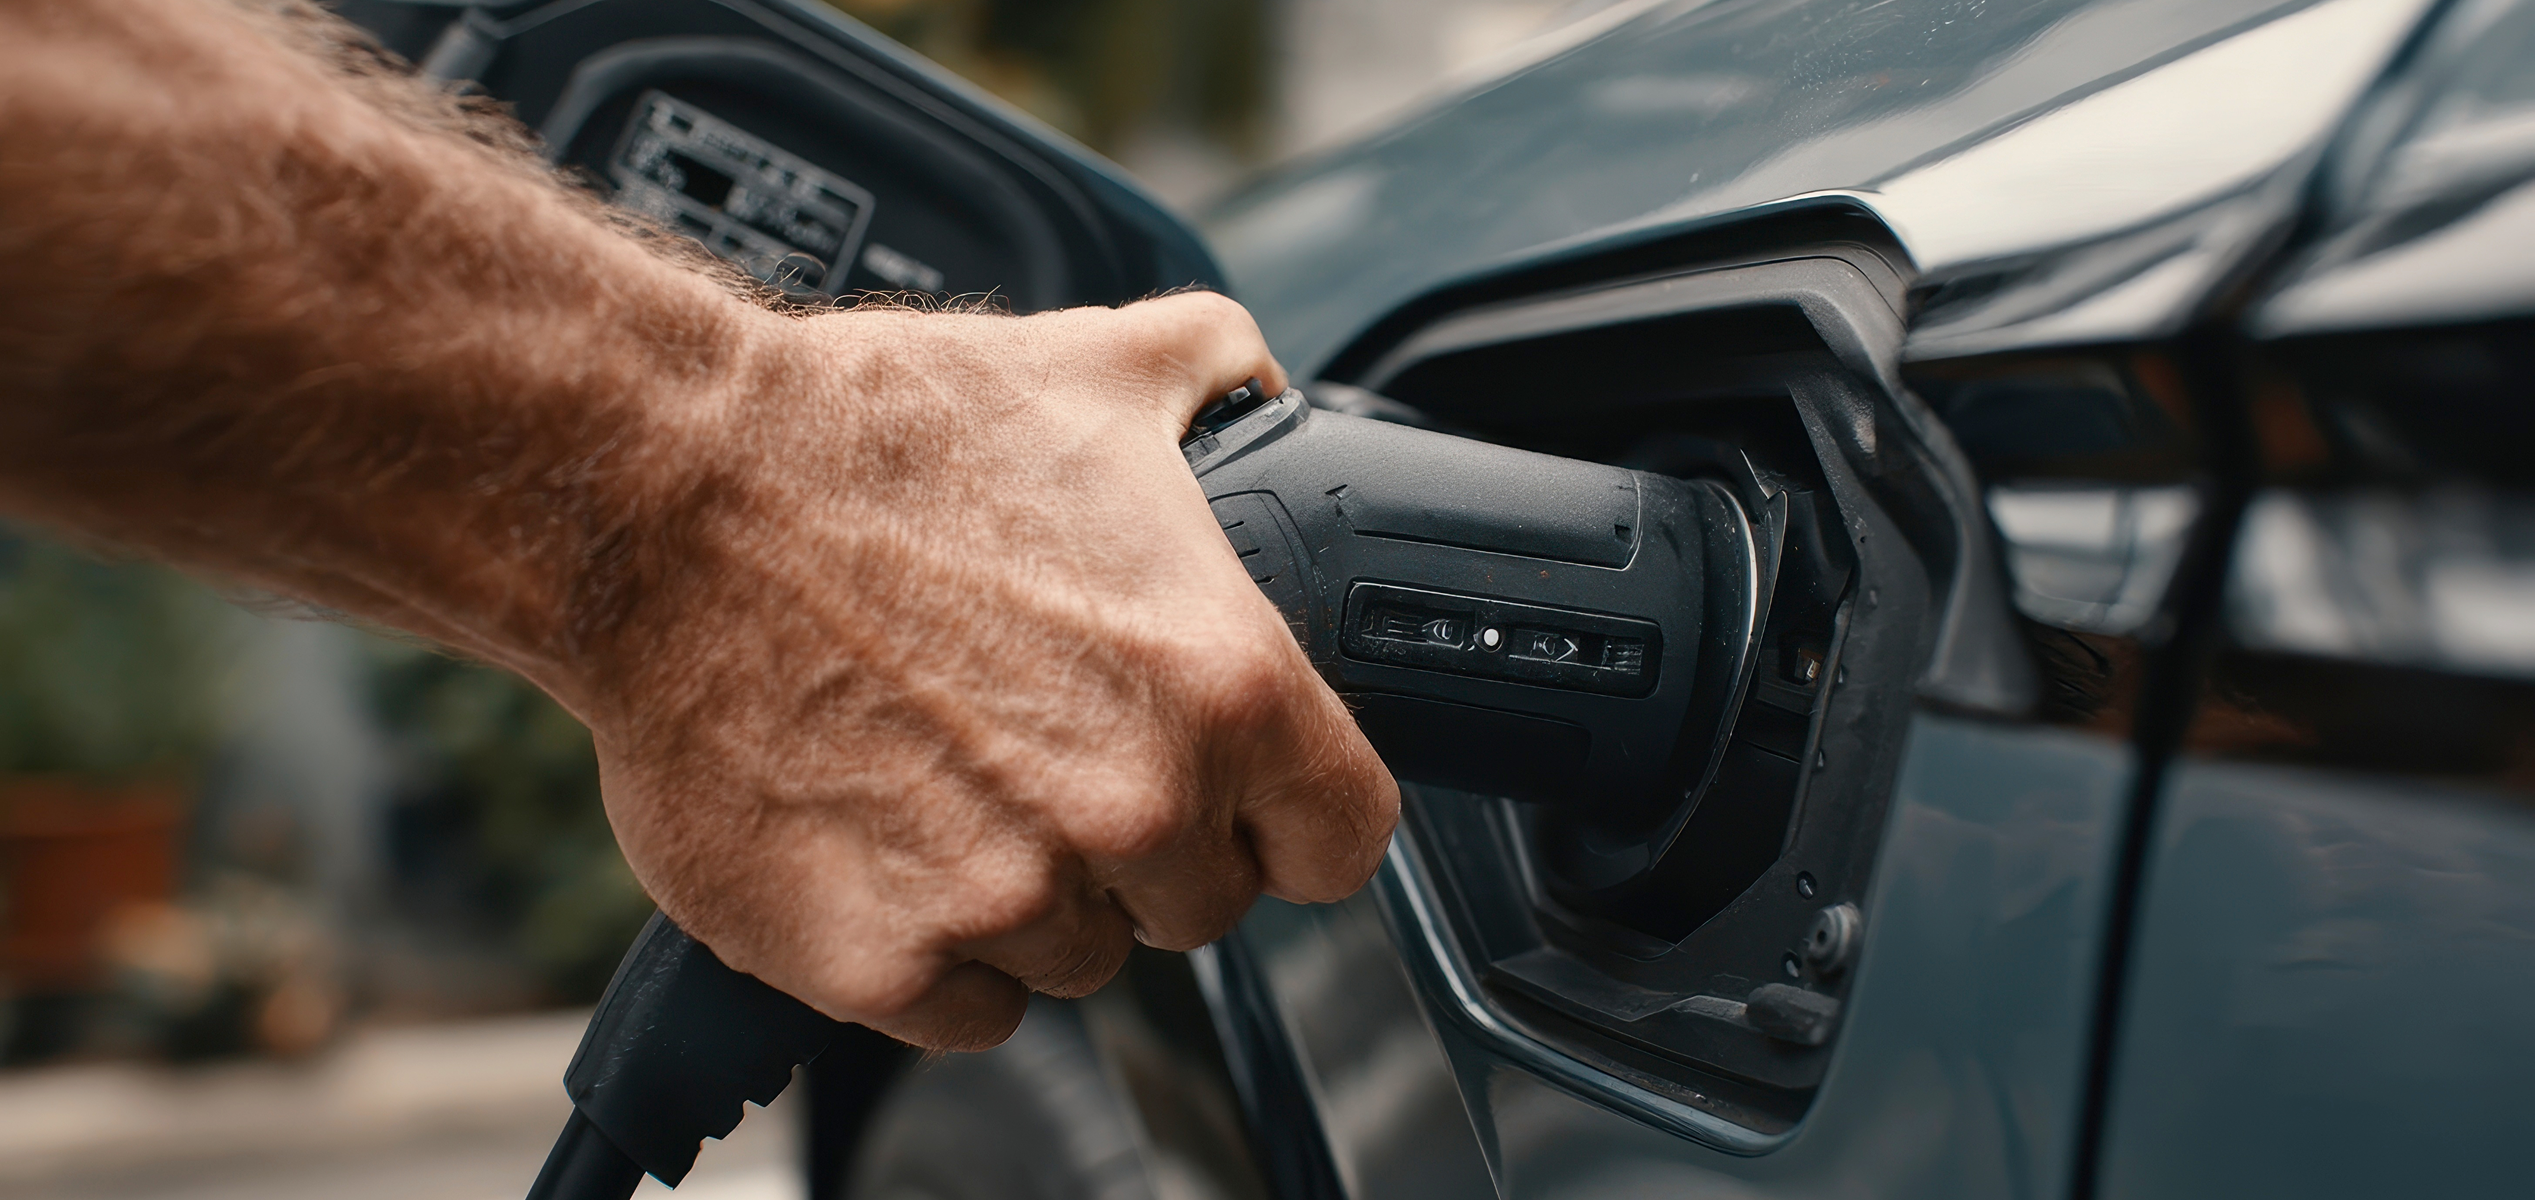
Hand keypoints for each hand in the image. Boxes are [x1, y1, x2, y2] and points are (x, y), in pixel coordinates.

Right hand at [575, 293, 1399, 1049]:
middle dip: (1146, 846)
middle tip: (1050, 752)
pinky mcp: (879, 960)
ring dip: (1035, 895)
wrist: (667, 495)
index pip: (1344, 838)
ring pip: (1080, 959)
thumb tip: (1264, 393)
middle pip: (1203, 906)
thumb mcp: (1092, 370)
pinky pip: (964, 1009)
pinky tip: (886, 841)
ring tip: (950, 778)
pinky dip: (932, 947)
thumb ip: (1220, 381)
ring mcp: (1007, 897)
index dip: (1295, 818)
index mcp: (1221, 683)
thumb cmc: (869, 436)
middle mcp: (1133, 806)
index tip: (1250, 803)